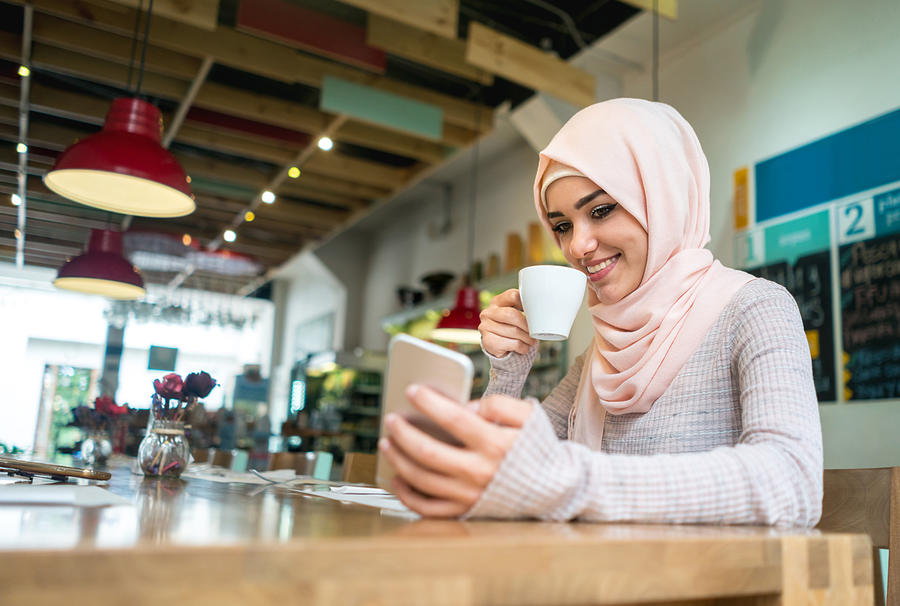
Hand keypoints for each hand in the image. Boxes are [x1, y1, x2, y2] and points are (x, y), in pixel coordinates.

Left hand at [380, 386, 532, 516]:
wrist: (554, 489)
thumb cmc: (536, 448)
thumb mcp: (529, 416)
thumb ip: (499, 404)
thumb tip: (467, 407)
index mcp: (495, 444)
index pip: (454, 419)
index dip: (429, 402)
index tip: (412, 390)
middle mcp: (480, 472)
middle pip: (428, 452)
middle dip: (403, 433)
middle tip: (391, 419)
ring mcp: (470, 495)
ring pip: (421, 478)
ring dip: (398, 458)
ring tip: (387, 442)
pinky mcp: (465, 512)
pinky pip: (427, 507)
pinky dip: (406, 493)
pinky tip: (397, 476)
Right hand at [478, 288, 536, 356]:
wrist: (498, 348)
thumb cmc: (509, 328)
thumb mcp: (514, 315)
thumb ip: (522, 309)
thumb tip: (540, 311)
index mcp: (496, 302)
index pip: (513, 296)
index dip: (526, 304)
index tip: (533, 313)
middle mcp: (488, 313)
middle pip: (512, 314)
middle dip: (526, 325)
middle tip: (534, 332)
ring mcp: (486, 327)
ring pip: (513, 331)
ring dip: (527, 338)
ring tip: (531, 341)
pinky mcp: (488, 341)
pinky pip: (512, 343)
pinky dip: (522, 347)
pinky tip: (523, 347)